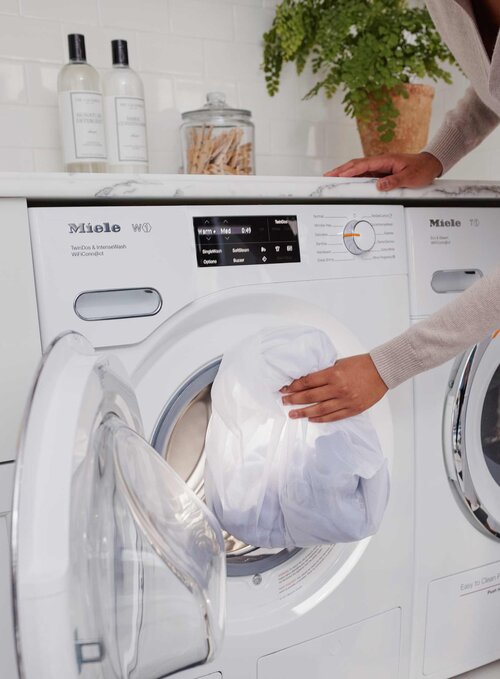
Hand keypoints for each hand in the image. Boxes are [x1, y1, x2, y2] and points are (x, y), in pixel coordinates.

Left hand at [280, 354, 387, 422]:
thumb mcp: (339, 363)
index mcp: (333, 374)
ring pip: (320, 410)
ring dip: (304, 413)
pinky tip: (311, 419)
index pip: (308, 382)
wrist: (382, 370)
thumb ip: (324, 372)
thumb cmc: (361, 364)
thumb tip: (307, 380)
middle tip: (284, 401)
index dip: (294, 386)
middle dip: (295, 399)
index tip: (285, 389)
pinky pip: (334, 416)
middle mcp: (338, 388)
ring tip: (293, 415)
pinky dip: (321, 419)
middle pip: (310, 396)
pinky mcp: (353, 409)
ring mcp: (346, 401)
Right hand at [325, 152, 442, 191]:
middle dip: (341, 170)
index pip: (363, 165)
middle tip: (327, 176)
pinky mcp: (382, 172)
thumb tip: (378, 186)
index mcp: (385, 160)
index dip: (349, 170)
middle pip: (356, 165)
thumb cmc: (421, 169)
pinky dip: (355, 177)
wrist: (430, 164)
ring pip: (359, 169)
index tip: (337, 175)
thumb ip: (394, 181)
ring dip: (345, 173)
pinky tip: (348, 182)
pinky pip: (365, 174)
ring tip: (332, 178)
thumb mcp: (410, 177)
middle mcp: (380, 162)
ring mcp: (380, 167)